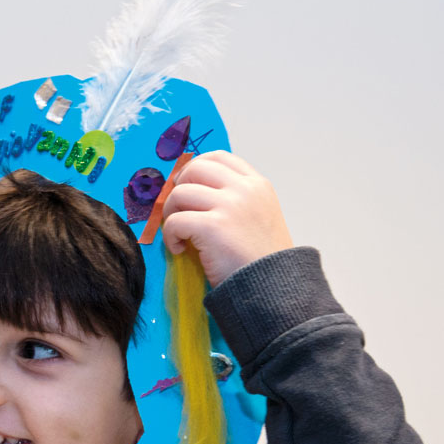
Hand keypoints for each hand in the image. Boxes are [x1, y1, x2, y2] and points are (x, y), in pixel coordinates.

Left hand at [158, 151, 293, 286]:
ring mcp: (230, 205)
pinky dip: (170, 236)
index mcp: (257, 184)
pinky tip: (180, 249)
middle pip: (195, 169)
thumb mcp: (259, 215)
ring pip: (179, 193)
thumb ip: (236, 198)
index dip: (194, 169)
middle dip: (179, 189)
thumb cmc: (261, 258)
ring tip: (180, 235)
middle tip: (179, 213)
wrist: (273, 286)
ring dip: (171, 215)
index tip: (187, 188)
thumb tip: (194, 190)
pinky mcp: (213, 226)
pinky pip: (174, 221)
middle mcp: (244, 189)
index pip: (219, 157)